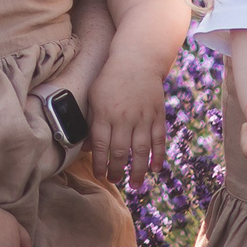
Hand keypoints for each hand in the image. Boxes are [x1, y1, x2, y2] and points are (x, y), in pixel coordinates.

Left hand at [85, 58, 169, 190]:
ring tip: (135, 185)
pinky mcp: (157, 116)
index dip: (100, 164)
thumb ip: (91, 123)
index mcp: (105, 114)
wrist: (136, 61)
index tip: (99, 175)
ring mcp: (142, 118)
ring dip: (138, 171)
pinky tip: (155, 169)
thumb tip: (86, 148)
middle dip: (116, 171)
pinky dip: (158, 156)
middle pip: (120, 152)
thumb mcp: (94, 97)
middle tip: (115, 180)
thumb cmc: (110, 80)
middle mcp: (124, 118)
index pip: (101, 146)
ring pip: (140, 151)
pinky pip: (159, 141)